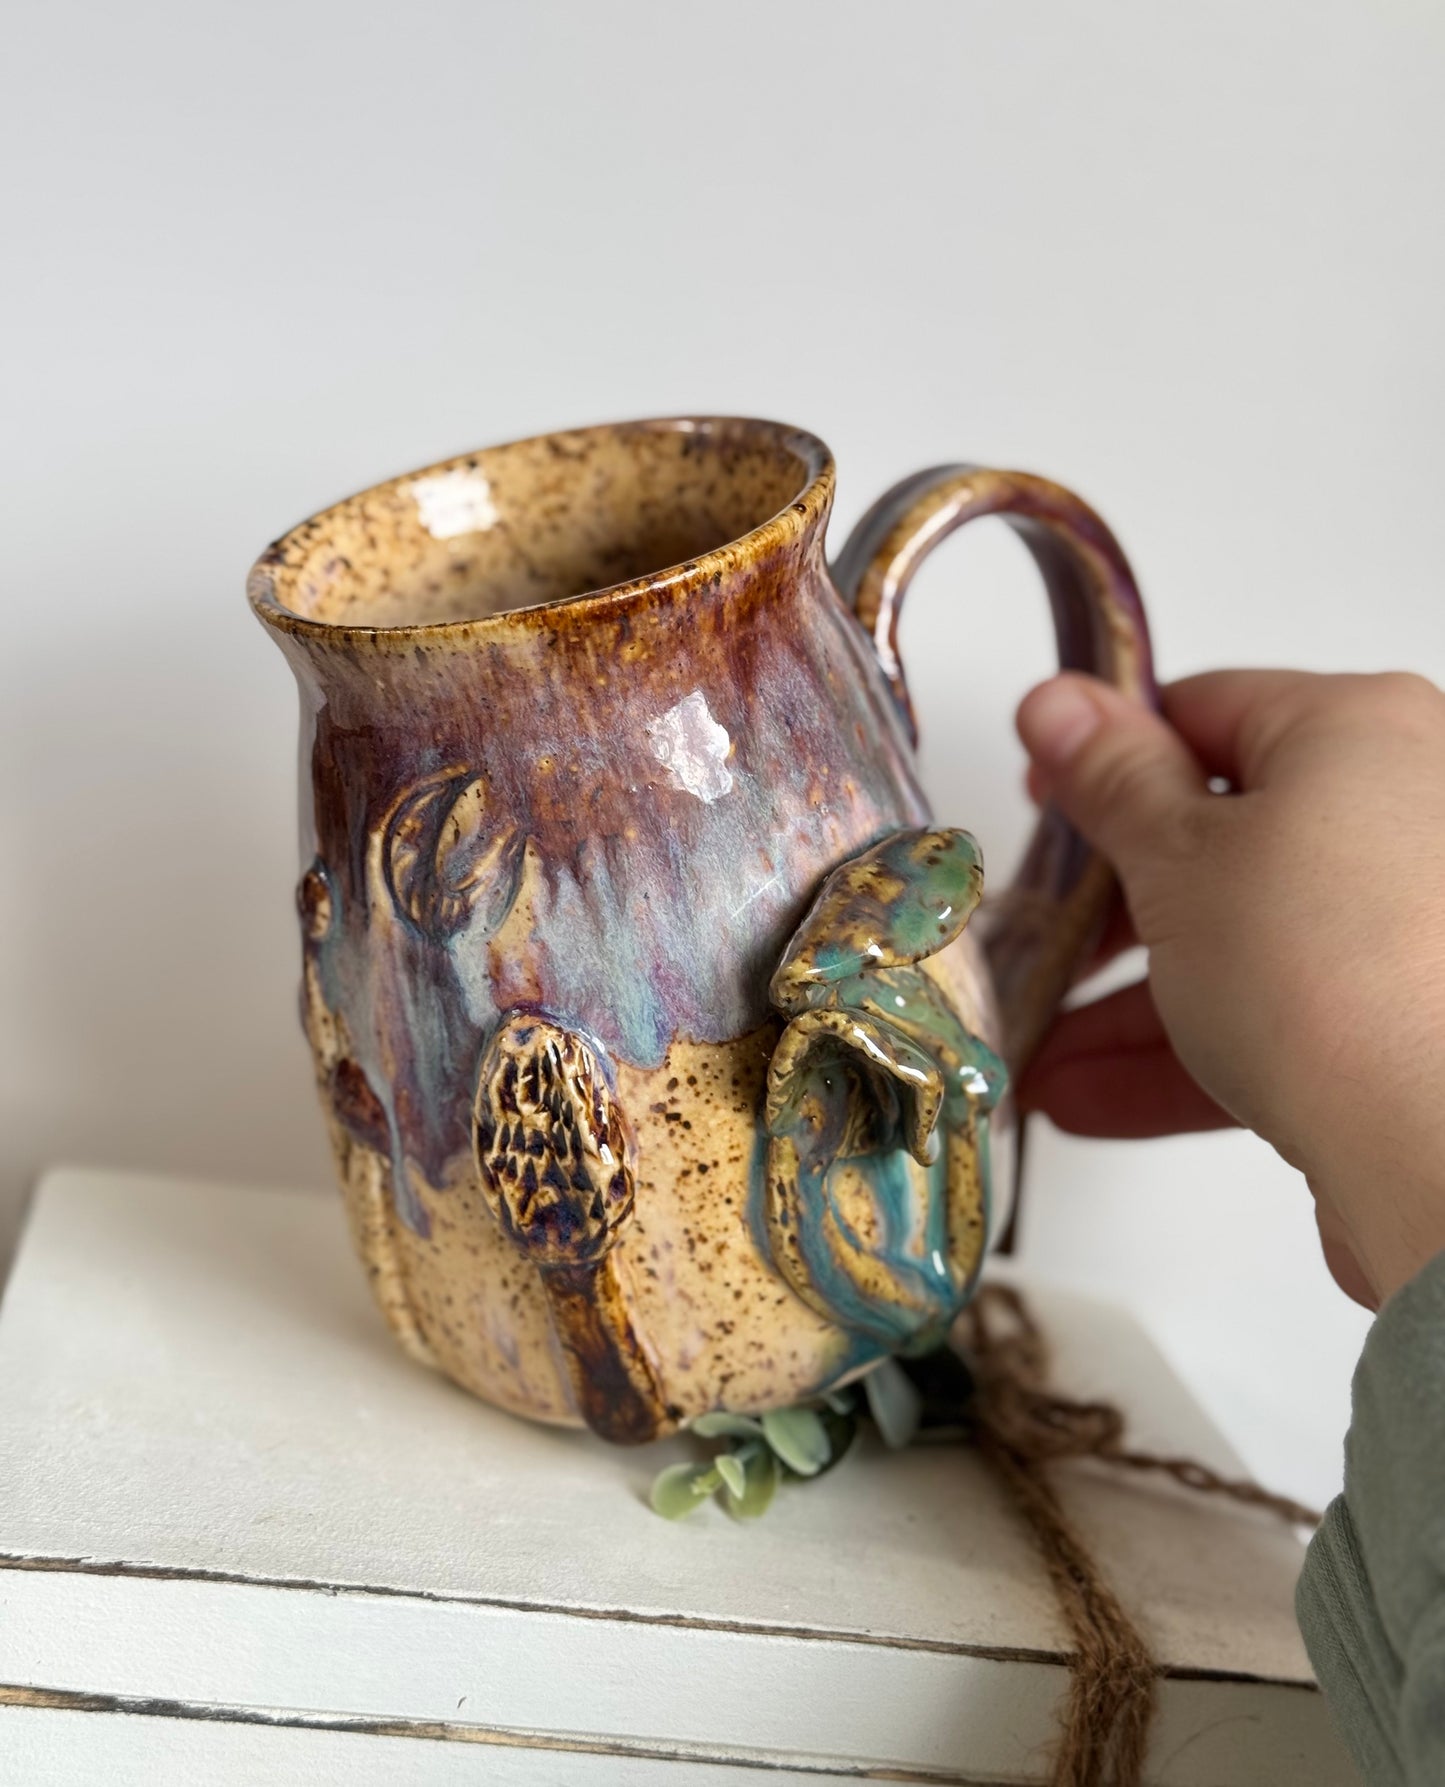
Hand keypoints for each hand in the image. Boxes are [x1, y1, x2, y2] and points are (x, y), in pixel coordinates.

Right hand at [1014, 669, 1444, 1309]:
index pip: (1203, 712)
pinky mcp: (1408, 1018)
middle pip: (1221, 838)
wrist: (1437, 1143)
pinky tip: (1088, 1097)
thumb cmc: (1322, 967)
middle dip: (1108, 912)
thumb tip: (1056, 698)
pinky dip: (1188, 1052)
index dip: (1104, 760)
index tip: (1041, 809)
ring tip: (1042, 1053)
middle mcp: (1405, 807)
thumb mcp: (1176, 856)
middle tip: (1037, 941)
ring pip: (1240, 942)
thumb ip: (1109, 777)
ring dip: (1129, 1003)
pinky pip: (1280, 1015)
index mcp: (1357, 729)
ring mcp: (1412, 920)